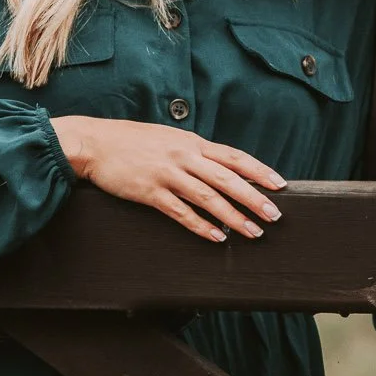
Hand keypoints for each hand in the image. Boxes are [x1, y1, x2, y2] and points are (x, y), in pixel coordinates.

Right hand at [49, 115, 284, 242]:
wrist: (95, 142)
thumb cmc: (133, 141)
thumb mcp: (170, 138)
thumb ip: (194, 151)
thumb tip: (221, 166)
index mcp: (193, 142)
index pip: (234, 157)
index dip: (259, 170)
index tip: (280, 184)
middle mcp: (185, 156)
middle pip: (228, 178)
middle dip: (254, 198)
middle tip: (275, 215)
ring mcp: (168, 174)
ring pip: (209, 197)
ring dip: (233, 216)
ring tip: (253, 232)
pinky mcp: (150, 192)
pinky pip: (181, 212)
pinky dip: (201, 226)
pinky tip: (217, 237)